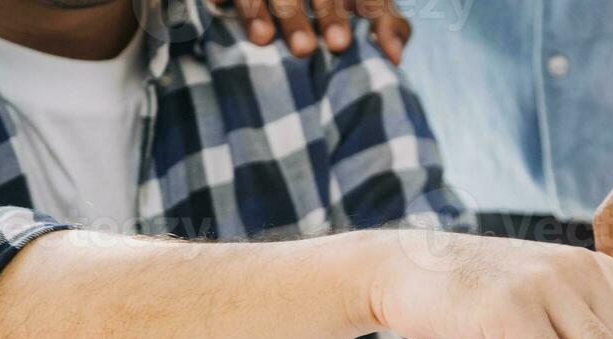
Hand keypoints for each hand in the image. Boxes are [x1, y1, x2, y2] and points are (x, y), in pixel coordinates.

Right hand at [208, 0, 411, 61]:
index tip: (342, 47)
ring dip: (260, 8)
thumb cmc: (336, 0)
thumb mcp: (364, 1)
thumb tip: (395, 57)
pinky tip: (217, 6)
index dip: (356, 13)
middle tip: (305, 49)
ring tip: (264, 40)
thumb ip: (385, 24)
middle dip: (308, 14)